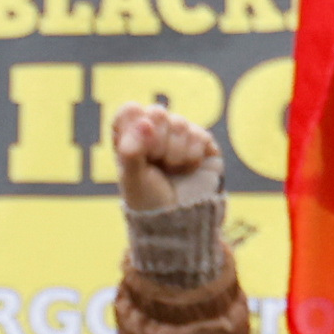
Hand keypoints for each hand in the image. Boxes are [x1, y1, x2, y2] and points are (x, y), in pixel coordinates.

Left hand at [109, 101, 223, 213]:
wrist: (178, 222)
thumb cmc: (148, 201)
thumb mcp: (132, 179)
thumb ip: (131, 150)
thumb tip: (145, 122)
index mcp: (131, 135)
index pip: (131, 111)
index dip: (135, 128)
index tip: (138, 151)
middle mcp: (155, 130)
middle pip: (157, 112)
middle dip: (157, 143)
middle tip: (157, 164)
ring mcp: (180, 134)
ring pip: (180, 123)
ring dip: (175, 154)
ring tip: (172, 171)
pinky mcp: (202, 142)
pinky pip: (200, 134)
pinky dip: (191, 157)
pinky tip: (187, 170)